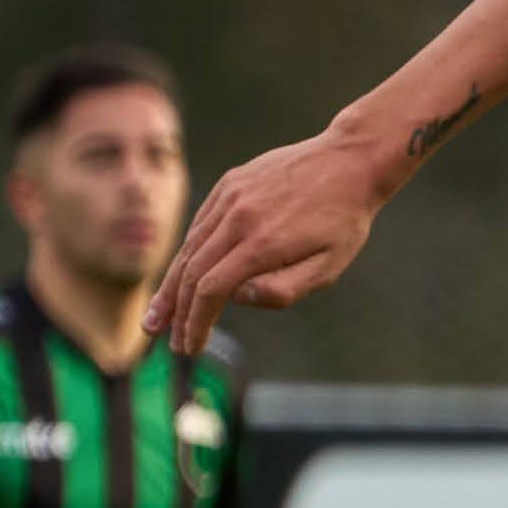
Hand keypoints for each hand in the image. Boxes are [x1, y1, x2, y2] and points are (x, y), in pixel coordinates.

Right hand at [150, 122, 405, 352]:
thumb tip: (235, 298)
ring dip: (171, 283)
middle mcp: (238, 218)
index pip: (211, 290)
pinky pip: (201, 223)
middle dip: (174, 309)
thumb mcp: (329, 267)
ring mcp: (231, 197)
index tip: (188, 346)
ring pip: (190, 246)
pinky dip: (188, 251)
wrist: (349, 161)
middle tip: (158, 335)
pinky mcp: (230, 184)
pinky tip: (182, 271)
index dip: (195, 321)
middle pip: (191, 271)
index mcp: (262, 244)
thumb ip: (282, 290)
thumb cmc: (345, 221)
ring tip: (158, 311)